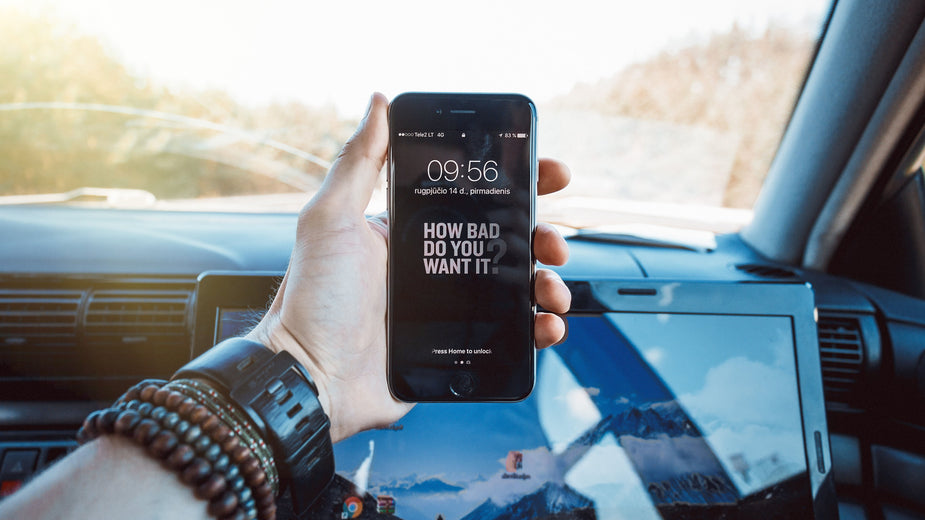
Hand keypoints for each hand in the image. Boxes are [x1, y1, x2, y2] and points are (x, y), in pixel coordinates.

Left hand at [247, 93, 570, 441]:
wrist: (312, 377)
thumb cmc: (314, 298)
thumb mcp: (331, 219)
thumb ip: (358, 161)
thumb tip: (379, 102)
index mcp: (412, 231)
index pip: (476, 198)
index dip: (518, 184)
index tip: (550, 173)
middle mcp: (435, 266)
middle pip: (507, 243)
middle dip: (543, 235)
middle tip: (555, 241)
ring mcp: (450, 309)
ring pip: (517, 289)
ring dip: (548, 283)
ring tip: (552, 289)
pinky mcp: (459, 348)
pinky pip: (510, 337)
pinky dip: (538, 331)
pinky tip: (547, 326)